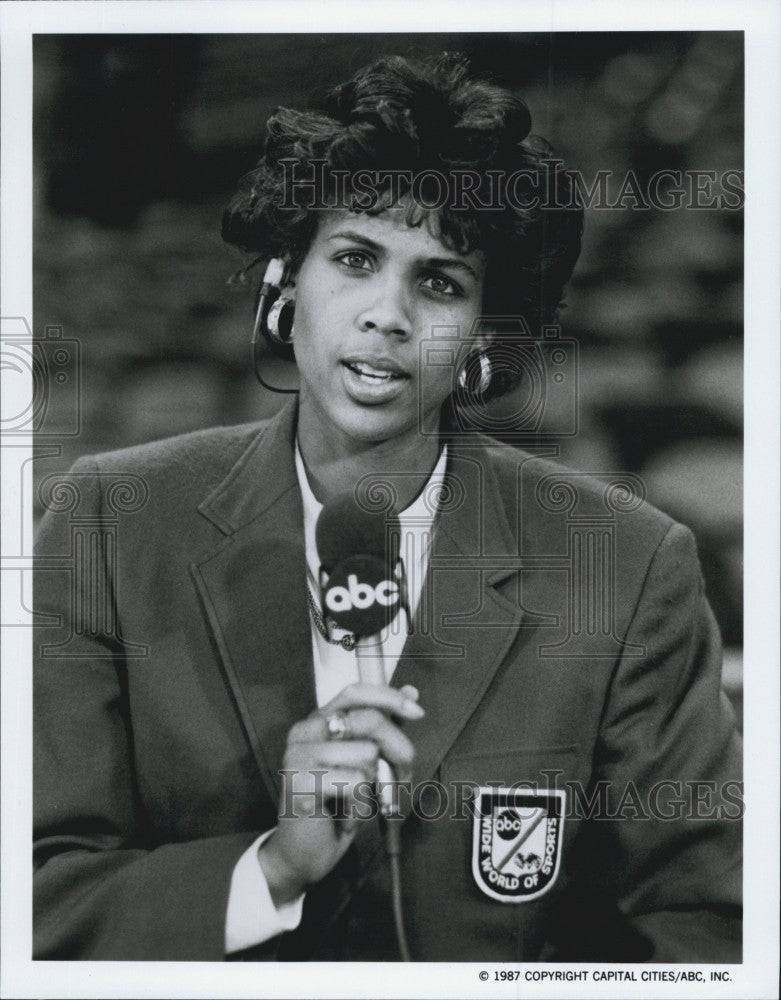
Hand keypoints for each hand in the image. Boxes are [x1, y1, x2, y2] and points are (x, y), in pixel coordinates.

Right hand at [258, 683, 423, 906]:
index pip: (355, 692)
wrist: (299, 854)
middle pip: (369, 720)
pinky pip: (357, 783)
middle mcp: (304, 732)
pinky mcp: (302, 782)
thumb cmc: (333, 807)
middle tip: (403, 777)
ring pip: (367, 754)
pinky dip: (361, 805)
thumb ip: (382, 727)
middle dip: (399, 749)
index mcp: (317, 722)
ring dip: (375, 785)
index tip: (416, 712)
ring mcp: (299, 756)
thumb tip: (410, 693)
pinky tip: (345, 816)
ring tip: (359, 802)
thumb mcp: (361, 762)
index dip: (389, 697)